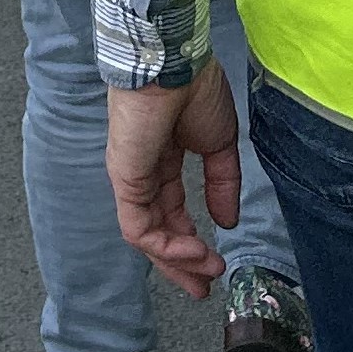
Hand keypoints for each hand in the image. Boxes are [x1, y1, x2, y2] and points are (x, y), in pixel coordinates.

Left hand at [105, 59, 240, 296]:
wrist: (174, 64)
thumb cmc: (195, 89)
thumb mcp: (219, 142)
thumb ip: (222, 184)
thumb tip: (227, 221)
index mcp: (164, 159)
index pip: (173, 211)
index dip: (192, 241)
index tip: (215, 264)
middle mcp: (143, 173)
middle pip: (157, 230)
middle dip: (180, 263)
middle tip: (203, 288)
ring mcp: (131, 178)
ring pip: (147, 235)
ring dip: (178, 260)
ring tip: (206, 272)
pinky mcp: (124, 181)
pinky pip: (139, 227)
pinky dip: (166, 247)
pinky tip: (194, 252)